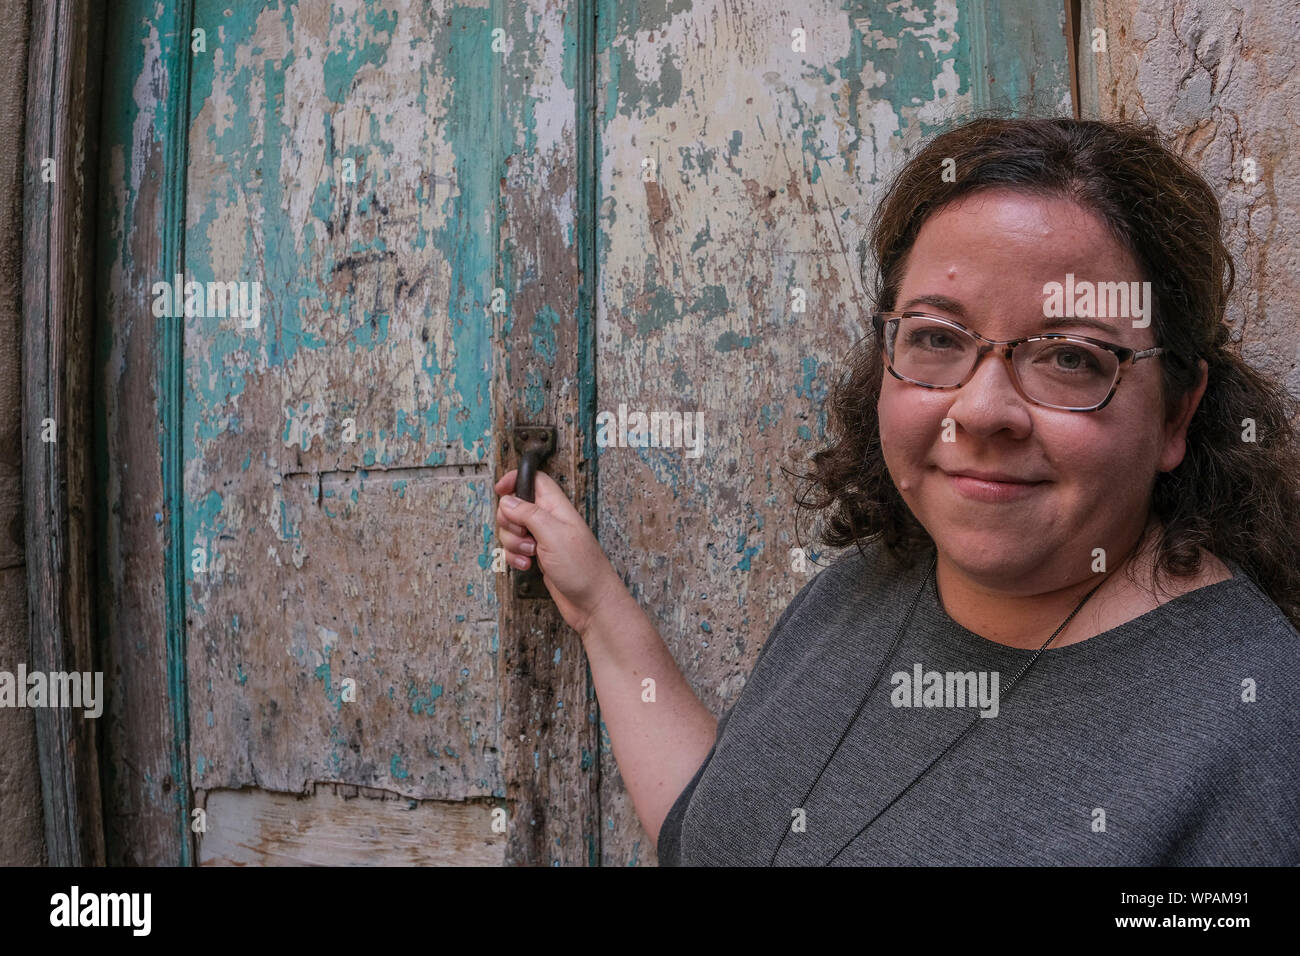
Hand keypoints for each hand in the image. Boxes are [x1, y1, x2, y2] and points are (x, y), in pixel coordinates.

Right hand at [494, 469, 624, 635]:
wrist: (591, 601)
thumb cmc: (583, 568)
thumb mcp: (553, 535)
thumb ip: (528, 514)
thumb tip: (507, 500)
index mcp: (556, 507)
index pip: (534, 480)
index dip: (515, 480)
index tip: (500, 491)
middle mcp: (549, 520)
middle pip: (515, 506)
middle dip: (509, 521)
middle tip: (523, 534)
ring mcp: (543, 538)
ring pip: (513, 530)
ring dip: (513, 543)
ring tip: (531, 553)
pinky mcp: (538, 556)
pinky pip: (515, 550)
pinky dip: (515, 557)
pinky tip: (527, 565)